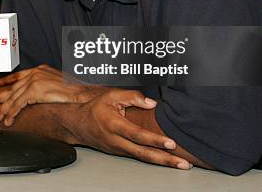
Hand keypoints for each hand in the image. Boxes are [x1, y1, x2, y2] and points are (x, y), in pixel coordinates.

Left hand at [0, 64, 113, 125]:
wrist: (82, 94)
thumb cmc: (72, 91)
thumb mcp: (54, 84)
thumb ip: (41, 86)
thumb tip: (33, 95)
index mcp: (39, 69)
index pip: (16, 75)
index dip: (4, 83)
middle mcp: (35, 73)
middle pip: (12, 87)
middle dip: (1, 99)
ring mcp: (34, 80)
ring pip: (13, 96)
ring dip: (5, 109)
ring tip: (0, 118)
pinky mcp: (35, 90)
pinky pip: (18, 103)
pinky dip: (12, 112)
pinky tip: (9, 119)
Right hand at [71, 89, 191, 169]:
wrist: (78, 125)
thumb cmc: (96, 109)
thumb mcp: (111, 96)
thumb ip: (132, 96)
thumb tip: (152, 103)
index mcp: (114, 125)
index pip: (138, 135)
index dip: (155, 140)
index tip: (171, 143)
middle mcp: (117, 141)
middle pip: (144, 153)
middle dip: (165, 160)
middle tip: (183, 163)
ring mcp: (119, 149)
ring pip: (143, 158)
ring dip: (163, 162)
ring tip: (181, 165)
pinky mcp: (121, 153)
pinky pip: (140, 157)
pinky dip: (154, 160)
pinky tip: (166, 160)